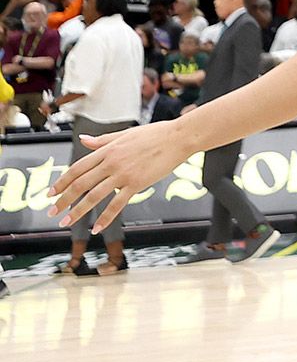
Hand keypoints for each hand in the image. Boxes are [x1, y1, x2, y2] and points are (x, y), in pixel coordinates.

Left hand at [47, 119, 195, 231]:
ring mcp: (123, 174)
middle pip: (80, 184)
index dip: (62, 182)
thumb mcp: (126, 134)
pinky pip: (117, 204)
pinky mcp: (137, 183)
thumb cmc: (156, 134)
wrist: (180, 137)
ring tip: (66, 222)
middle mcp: (112, 162)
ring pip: (94, 196)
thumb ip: (102, 140)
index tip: (51, 193)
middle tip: (52, 212)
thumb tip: (83, 140)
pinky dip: (106, 218)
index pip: (77, 168)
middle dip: (63, 200)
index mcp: (108, 149)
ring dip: (78, 211)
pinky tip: (98, 228)